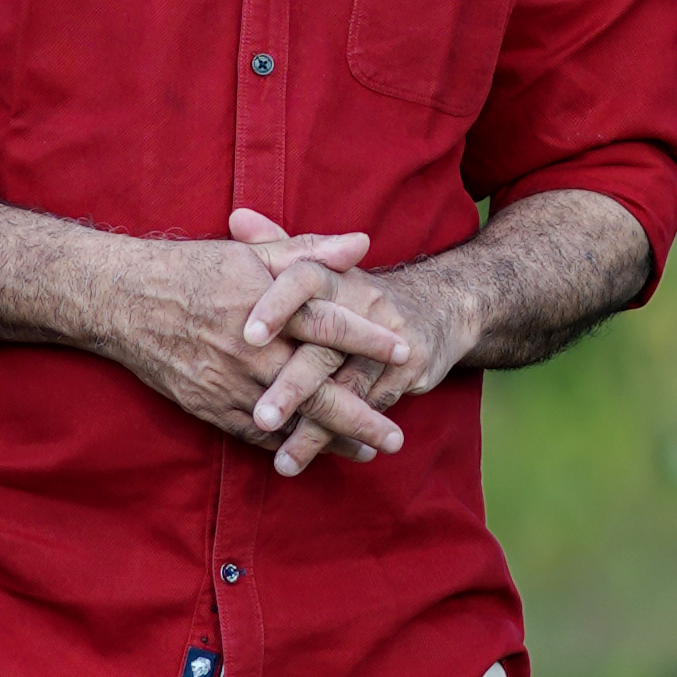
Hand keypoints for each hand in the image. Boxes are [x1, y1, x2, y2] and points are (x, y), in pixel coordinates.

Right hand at [100, 222, 418, 471]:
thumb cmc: (191, 270)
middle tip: (396, 436)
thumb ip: (308, 251)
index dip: (369, 340)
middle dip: (361, 416)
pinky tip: (311, 453)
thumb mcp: (250, 253)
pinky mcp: (209, 405)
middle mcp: (253, 350)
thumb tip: (360, 243)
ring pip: (290, 420)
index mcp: (268, 308)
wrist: (124, 300)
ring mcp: (231, 383)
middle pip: (317, 390)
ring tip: (366, 452)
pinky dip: (286, 446)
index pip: (329, 326)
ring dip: (330, 440)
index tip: (404, 352)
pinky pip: (254, 434)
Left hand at [234, 212, 490, 470]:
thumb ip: (277, 246)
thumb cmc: (358, 293)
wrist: (439, 307)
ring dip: (317, 428)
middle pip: (325, 345)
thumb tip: (236, 216)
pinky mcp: (407, 374)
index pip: (303, 278)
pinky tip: (317, 458)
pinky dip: (342, 439)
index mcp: (335, 276)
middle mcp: (363, 305)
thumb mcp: (323, 266)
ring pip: (348, 388)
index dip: (277, 304)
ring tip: (285, 460)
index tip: (248, 335)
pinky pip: (370, 409)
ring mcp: (388, 343)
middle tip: (260, 416)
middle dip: (293, 385)